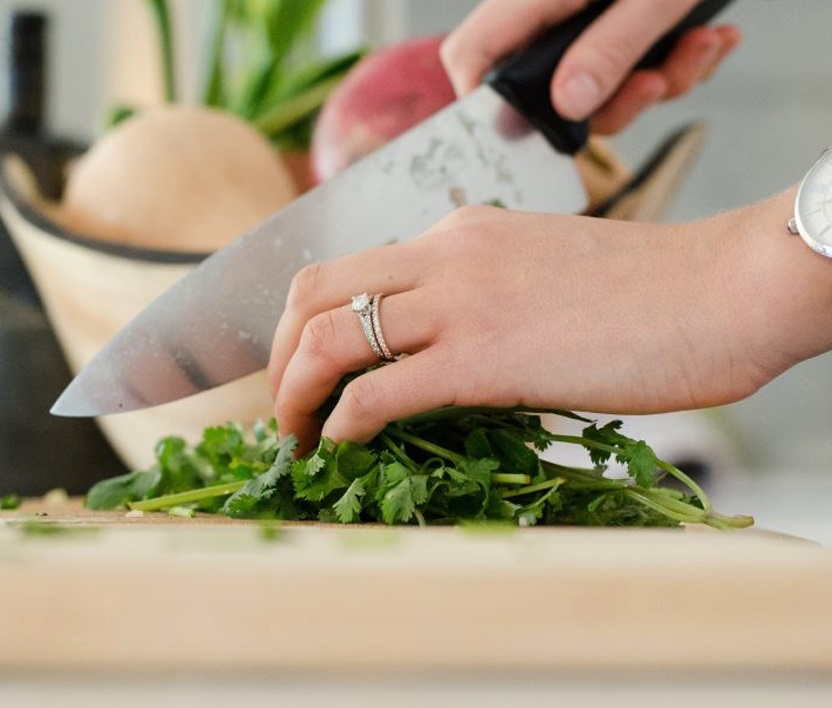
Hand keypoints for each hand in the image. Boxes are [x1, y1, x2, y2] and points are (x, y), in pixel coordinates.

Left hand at [268, 191, 831, 452]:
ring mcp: (458, 303)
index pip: (345, 269)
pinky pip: (378, 392)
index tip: (302, 371)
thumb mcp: (539, 271)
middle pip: (311, 292)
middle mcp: (442, 255)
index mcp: (456, 234)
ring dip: (293, 395)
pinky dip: (341, 423)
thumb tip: (436, 356)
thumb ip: (479, 296)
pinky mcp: (482, 358)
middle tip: (283, 408)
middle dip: (277, 356)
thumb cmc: (648, 294)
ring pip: (327, 338)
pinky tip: (342, 446)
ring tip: (295, 439)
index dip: (303, 323)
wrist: (723, 290)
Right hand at [440, 0, 740, 133]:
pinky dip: (677, 61)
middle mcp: (551, 13)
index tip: (530, 132)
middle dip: (617, 101)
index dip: (485, 104)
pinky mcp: (621, 22)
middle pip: (550, 89)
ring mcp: (586, 19)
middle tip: (656, 82)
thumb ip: (610, 48)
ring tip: (702, 44)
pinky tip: (711, 36)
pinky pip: (636, 65)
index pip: (473, 56)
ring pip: (602, 85)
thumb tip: (571, 107)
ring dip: (662, 78)